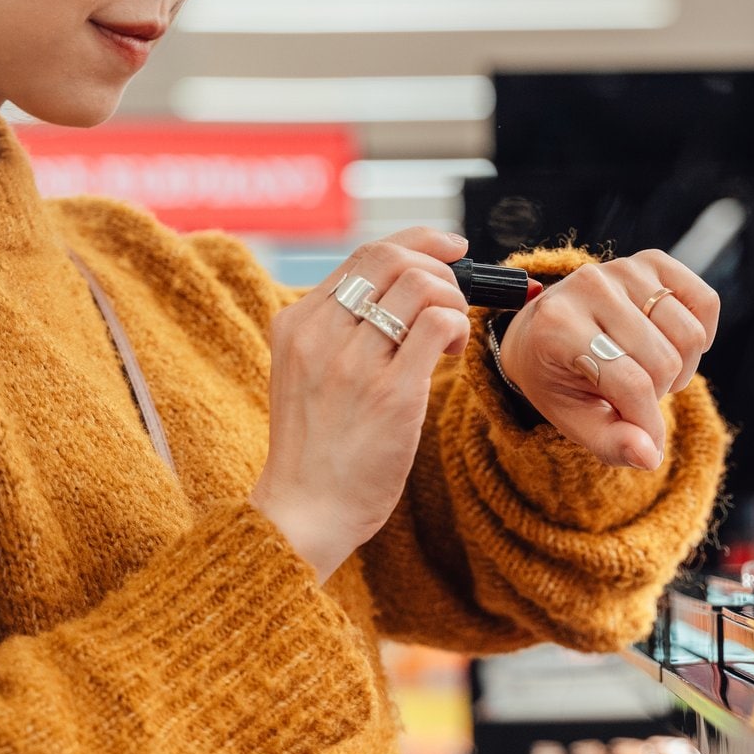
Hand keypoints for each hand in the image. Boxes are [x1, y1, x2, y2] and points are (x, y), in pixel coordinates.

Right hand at [251, 227, 471, 580]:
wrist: (304, 510)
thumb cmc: (315, 449)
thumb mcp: (305, 374)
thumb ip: (338, 331)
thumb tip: (403, 292)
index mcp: (297, 323)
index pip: (364, 255)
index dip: (417, 242)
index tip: (450, 248)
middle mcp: (321, 334)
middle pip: (394, 259)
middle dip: (440, 265)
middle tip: (457, 293)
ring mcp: (354, 363)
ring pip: (422, 286)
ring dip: (453, 299)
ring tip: (450, 335)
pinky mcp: (391, 393)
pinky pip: (438, 324)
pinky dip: (456, 327)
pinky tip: (450, 352)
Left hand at [497, 251, 718, 469]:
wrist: (543, 330)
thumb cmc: (559, 379)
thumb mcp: (573, 419)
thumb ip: (611, 442)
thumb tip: (651, 457)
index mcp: (558, 326)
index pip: (630, 383)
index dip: (648, 424)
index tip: (647, 443)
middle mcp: (589, 285)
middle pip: (665, 361)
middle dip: (659, 393)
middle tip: (637, 396)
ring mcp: (622, 268)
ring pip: (690, 334)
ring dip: (681, 367)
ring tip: (652, 372)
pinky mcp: (651, 261)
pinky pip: (705, 301)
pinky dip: (702, 332)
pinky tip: (672, 345)